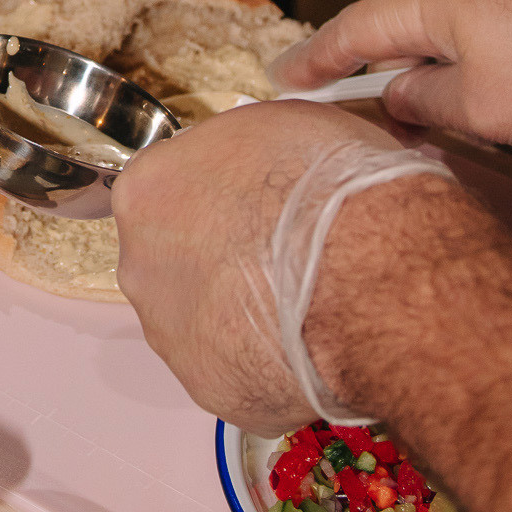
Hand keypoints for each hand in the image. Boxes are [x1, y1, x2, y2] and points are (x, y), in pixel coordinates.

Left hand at [112, 101, 382, 426]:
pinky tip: (310, 344)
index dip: (220, 197)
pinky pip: (238, 372)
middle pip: (176, 261)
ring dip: (244, 314)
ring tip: (307, 304)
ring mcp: (172, 335)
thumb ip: (248, 151)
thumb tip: (264, 160)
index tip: (256, 204)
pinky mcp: (211, 388)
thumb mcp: (287, 124)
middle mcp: (142, 267)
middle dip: (224, 260)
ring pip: (203, 322)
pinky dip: (268, 362)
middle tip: (283, 256)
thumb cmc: (333, 192)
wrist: (369, 277)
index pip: (169, 191)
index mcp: (149, 190)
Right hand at [282, 0, 511, 156]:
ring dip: (427, 58)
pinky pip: (488, 16)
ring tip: (418, 103)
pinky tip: (483, 83)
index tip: (282, 81)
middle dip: (369, 57)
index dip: (315, 61)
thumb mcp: (485, 108)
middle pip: (398, 16)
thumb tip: (402, 95)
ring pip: (448, 18)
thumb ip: (426, 102)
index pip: (354, 29)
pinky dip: (470, 50)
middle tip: (342, 95)